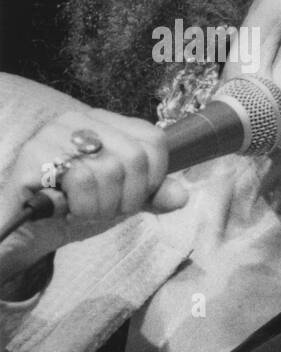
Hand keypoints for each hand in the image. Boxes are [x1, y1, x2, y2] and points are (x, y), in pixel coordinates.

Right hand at [1, 108, 187, 282]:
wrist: (28, 231)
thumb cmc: (77, 208)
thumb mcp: (124, 200)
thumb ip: (154, 195)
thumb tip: (181, 195)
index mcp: (106, 123)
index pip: (154, 140)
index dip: (153, 177)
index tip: (133, 196)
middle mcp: (78, 120)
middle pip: (134, 158)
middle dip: (127, 197)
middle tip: (105, 209)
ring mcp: (52, 134)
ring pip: (108, 169)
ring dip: (101, 206)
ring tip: (83, 209)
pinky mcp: (33, 156)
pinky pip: (79, 179)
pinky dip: (80, 205)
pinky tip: (66, 209)